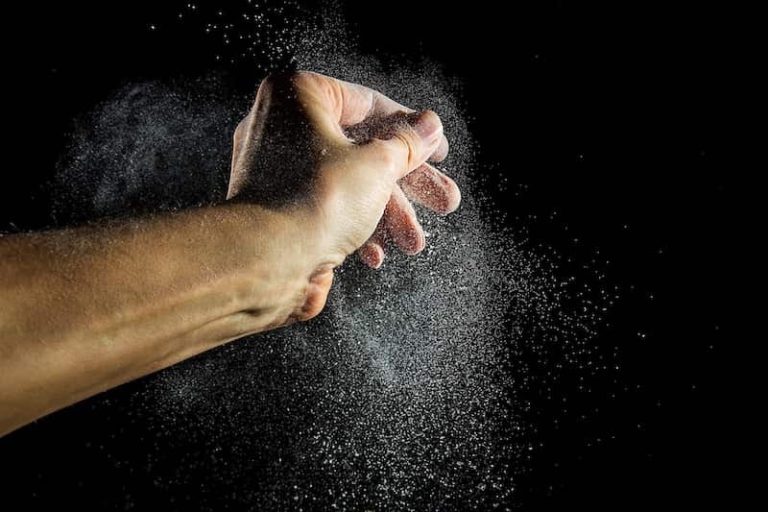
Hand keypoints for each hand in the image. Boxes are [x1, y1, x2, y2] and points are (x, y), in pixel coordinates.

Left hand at [228, 71, 460, 318]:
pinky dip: (351, 227)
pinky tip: (375, 254)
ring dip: (386, 214)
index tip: (437, 150)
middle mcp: (279, 127)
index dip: (411, 130)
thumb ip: (407, 144)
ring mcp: (273, 170)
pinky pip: (322, 208)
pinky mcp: (273, 208)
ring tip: (415, 243)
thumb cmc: (317, 200)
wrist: (264, 262)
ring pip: (344, 183)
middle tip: (444, 201)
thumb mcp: (378, 165)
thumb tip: (429, 127)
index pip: (368, 103)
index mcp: (297, 95)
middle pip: (360, 149)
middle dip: (407, 184)